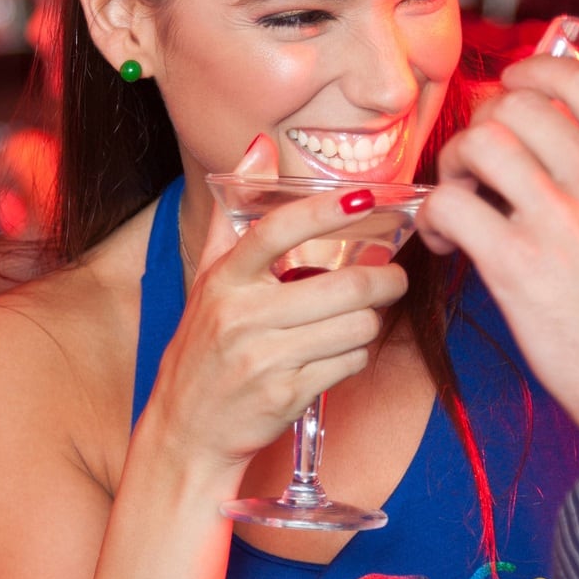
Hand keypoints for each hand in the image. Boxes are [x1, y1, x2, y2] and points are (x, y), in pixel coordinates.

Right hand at [142, 136, 408, 473]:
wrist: (186, 431)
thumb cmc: (203, 350)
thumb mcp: (208, 282)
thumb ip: (234, 216)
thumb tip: (259, 147)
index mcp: (223, 280)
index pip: (277, 231)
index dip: (325, 211)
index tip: (365, 198)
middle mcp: (241, 316)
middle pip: (342, 286)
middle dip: (383, 280)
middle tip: (393, 276)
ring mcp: (264, 358)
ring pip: (355, 326)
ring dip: (368, 323)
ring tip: (358, 320)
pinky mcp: (286, 395)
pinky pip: (350, 363)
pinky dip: (355, 356)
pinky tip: (339, 353)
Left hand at [418, 56, 578, 453]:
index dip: (532, 73)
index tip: (511, 88)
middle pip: (518, 105)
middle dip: (484, 124)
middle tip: (477, 162)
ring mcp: (561, 218)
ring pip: (480, 142)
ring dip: (455, 164)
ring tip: (460, 197)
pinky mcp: (517, 264)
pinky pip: (450, 204)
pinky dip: (435, 216)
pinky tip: (449, 244)